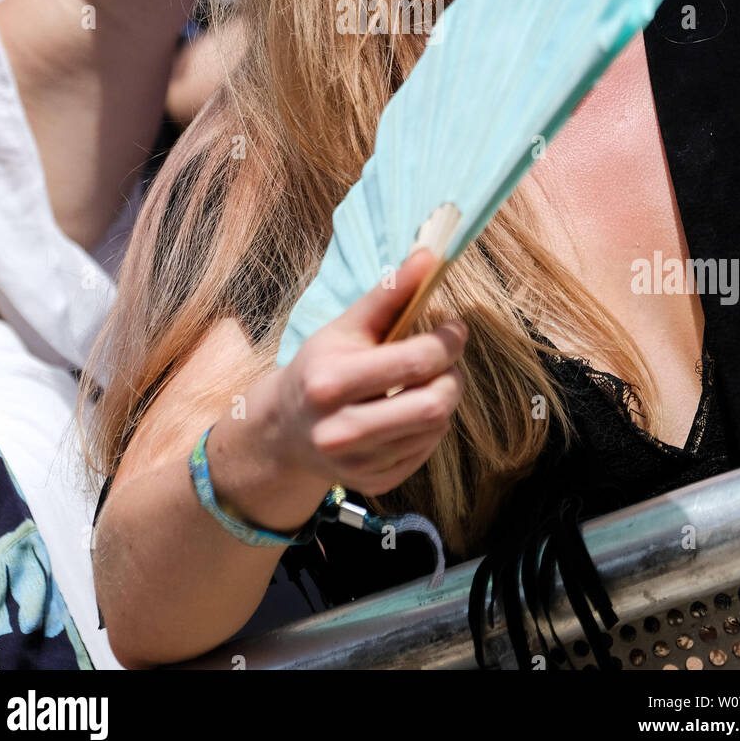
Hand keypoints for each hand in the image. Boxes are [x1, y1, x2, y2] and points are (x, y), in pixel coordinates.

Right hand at [273, 250, 466, 497]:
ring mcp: (358, 464)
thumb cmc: (320, 366)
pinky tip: (412, 408)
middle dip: (453, 375)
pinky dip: (431, 425)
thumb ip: (389, 293)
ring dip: (445, 397)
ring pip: (436, 428)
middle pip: (433, 405)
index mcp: (330, 383)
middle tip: (447, 359)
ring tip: (429, 380)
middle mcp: (341, 431)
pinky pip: (427, 450)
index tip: (454, 328)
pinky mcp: (375, 484)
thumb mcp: (346, 326)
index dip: (448, 341)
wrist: (286, 429)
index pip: (414, 362)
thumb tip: (430, 256)